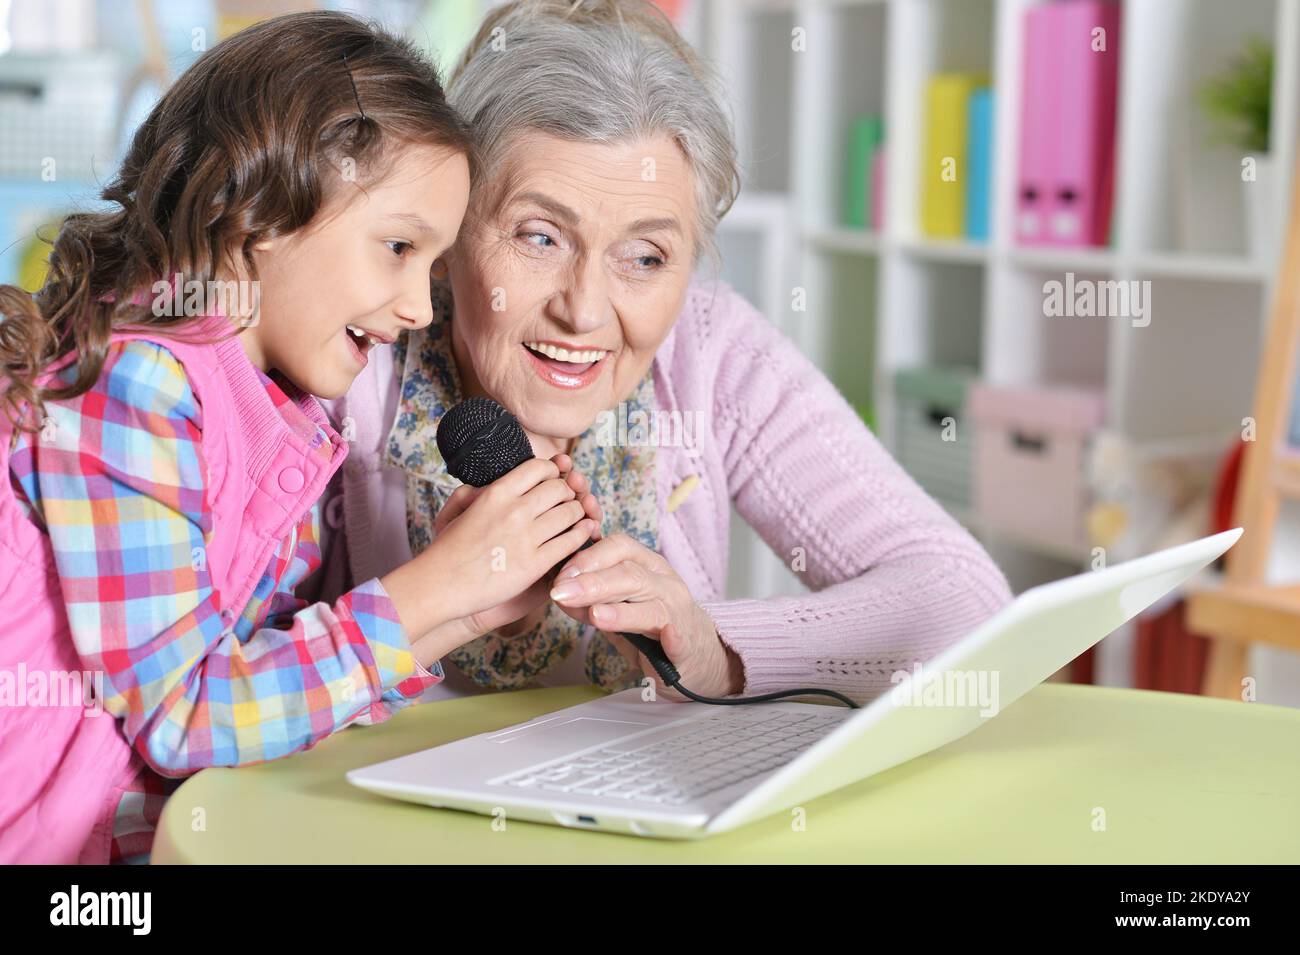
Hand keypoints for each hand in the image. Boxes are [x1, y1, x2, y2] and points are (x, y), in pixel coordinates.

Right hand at [408, 454, 601, 662]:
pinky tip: (584, 533)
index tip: (553, 481)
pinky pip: (571, 541)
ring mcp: (526, 537)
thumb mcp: (456, 510)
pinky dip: (582, 533)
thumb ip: (476, 492)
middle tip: (568, 500)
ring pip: (570, 512)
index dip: (552, 472)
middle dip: (568, 492)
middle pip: (560, 488)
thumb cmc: (447, 550)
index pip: (539, 468)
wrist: (440, 586)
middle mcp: (513, 510)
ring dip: (578, 512)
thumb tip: (493, 484)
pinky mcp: (534, 564)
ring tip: (578, 516)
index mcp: (496, 493)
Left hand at [548, 533, 744, 699]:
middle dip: (592, 581)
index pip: (619, 547)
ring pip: (650, 603)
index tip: (560, 574)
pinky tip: (664, 637)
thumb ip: (592, 599)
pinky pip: (678, 635)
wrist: (696, 652)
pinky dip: (671, 635)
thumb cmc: (651, 624)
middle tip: (561, 592)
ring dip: (620, 609)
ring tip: (595, 615)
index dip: (588, 557)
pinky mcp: (686, 642)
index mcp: (647, 566)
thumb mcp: (618, 606)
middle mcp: (664, 582)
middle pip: (630, 574)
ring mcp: (678, 611)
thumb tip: (558, 592)